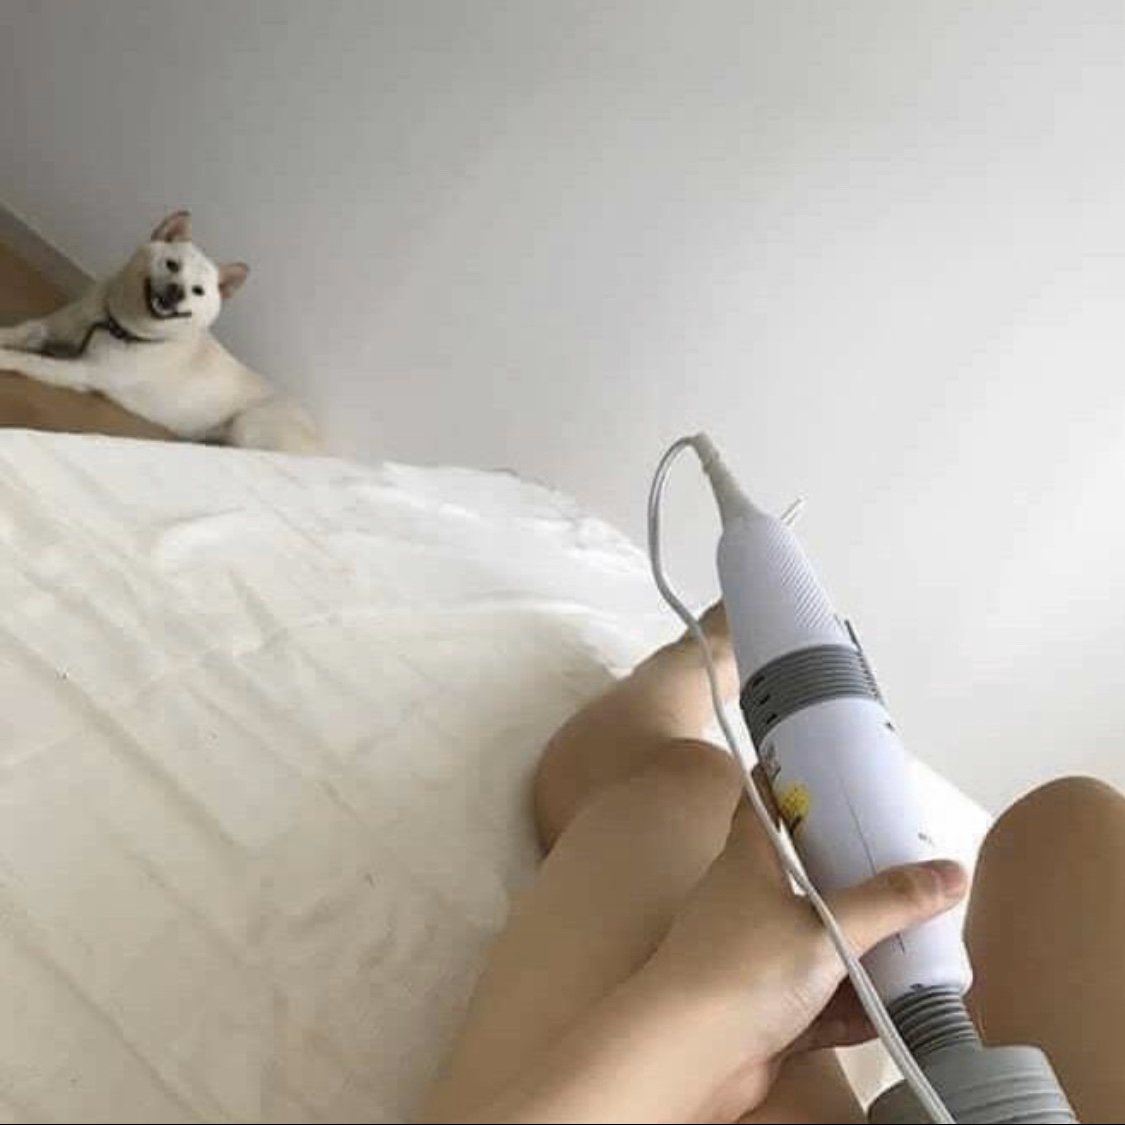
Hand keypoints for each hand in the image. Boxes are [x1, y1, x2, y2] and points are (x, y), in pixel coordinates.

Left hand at [644, 804, 967, 1121]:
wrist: (688, 1058)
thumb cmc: (736, 973)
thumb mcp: (824, 928)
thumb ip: (887, 903)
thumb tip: (947, 873)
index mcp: (747, 862)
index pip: (761, 803)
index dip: (785, 779)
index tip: (820, 765)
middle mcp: (747, 904)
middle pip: (804, 877)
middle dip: (850, 876)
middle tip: (900, 866)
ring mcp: (756, 960)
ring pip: (818, 946)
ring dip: (861, 951)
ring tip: (916, 945)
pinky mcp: (767, 1012)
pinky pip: (821, 1005)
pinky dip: (855, 1008)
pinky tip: (894, 1012)